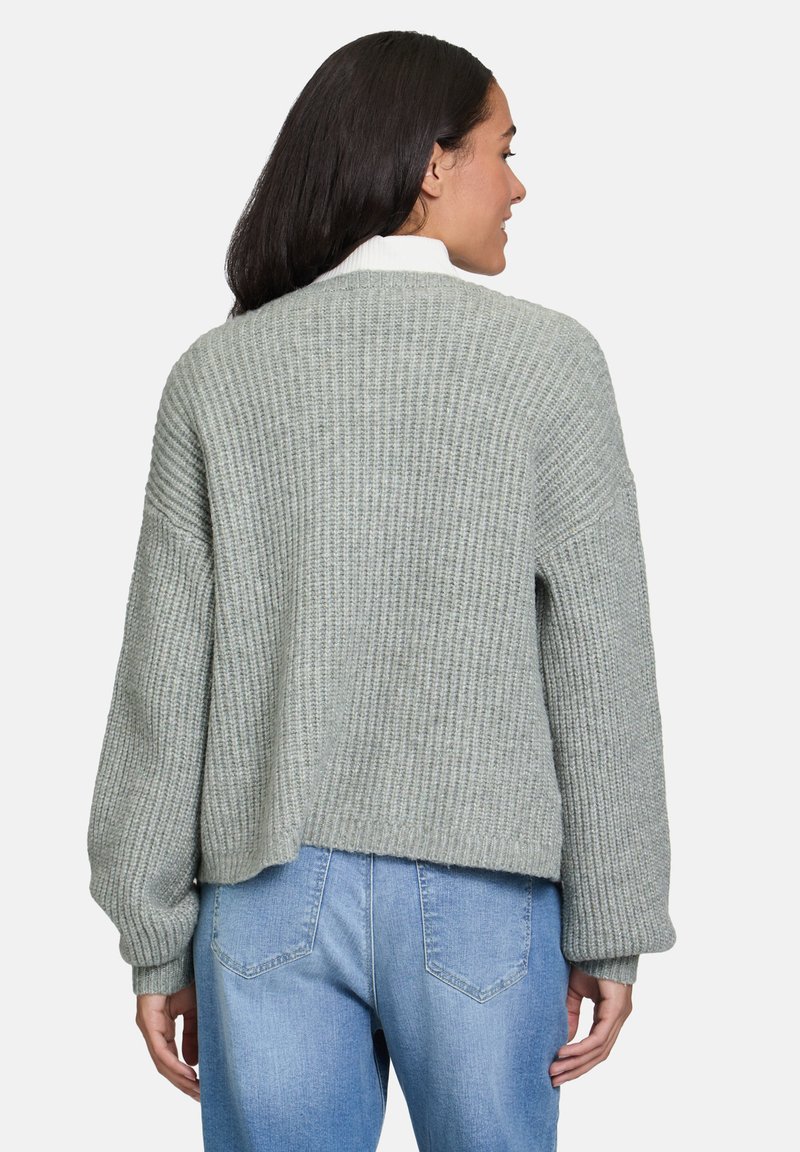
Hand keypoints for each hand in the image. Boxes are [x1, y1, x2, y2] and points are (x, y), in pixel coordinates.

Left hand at [136, 982, 199, 1100]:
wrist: (174, 955)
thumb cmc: (184, 978)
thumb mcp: (194, 1012)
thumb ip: (193, 1035)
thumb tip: (194, 1062)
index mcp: (161, 1028)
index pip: (171, 1059)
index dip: (184, 1076)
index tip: (200, 1088)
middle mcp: (152, 1030)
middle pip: (165, 1066)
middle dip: (183, 1083)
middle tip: (200, 1096)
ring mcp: (148, 1027)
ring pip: (161, 1062)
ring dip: (179, 1078)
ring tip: (196, 1089)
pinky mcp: (147, 1021)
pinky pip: (160, 1049)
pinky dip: (173, 1063)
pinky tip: (187, 1073)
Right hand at [549, 965, 632, 1084]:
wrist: (599, 937)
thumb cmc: (588, 960)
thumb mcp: (574, 992)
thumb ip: (571, 1015)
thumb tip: (564, 1041)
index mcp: (611, 1014)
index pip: (596, 1047)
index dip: (578, 1062)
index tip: (558, 1072)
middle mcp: (618, 1017)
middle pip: (598, 1055)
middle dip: (575, 1070)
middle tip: (554, 1081)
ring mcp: (620, 1014)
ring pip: (599, 1050)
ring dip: (576, 1063)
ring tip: (555, 1071)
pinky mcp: (616, 1009)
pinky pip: (599, 1038)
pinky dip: (581, 1048)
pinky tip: (564, 1053)